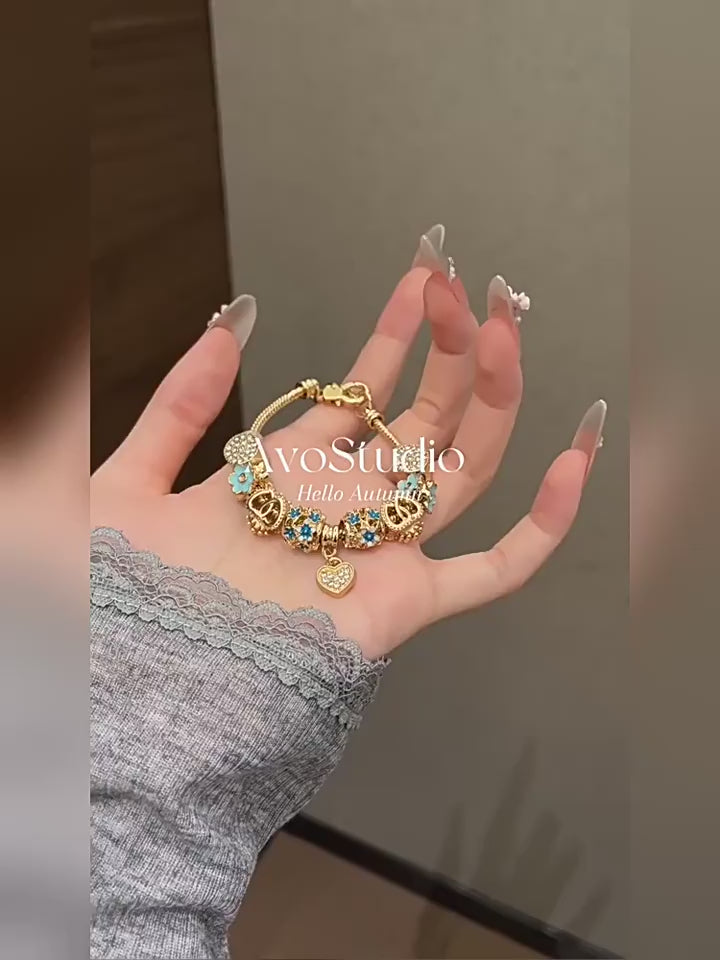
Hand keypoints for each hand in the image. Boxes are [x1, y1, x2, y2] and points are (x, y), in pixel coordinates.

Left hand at [91, 265, 604, 659]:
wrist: (126, 687)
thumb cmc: (115, 594)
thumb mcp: (125, 478)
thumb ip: (175, 404)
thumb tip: (228, 320)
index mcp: (289, 477)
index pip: (363, 391)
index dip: (396, 332)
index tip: (424, 271)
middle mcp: (345, 509)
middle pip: (425, 417)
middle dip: (452, 346)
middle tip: (468, 282)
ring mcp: (381, 553)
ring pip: (466, 467)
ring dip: (494, 395)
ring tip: (504, 325)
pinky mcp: (407, 605)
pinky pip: (495, 570)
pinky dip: (543, 523)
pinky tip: (576, 454)